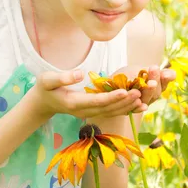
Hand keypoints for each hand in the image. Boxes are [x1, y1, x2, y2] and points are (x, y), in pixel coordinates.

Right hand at [27, 69, 144, 119]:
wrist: (43, 102)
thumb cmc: (45, 88)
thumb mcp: (47, 79)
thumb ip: (62, 77)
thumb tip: (80, 74)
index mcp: (73, 103)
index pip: (96, 101)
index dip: (111, 97)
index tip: (125, 91)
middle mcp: (83, 111)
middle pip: (107, 109)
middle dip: (124, 102)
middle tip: (140, 92)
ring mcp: (89, 113)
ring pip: (111, 112)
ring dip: (128, 107)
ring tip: (144, 99)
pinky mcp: (93, 111)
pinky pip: (111, 112)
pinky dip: (125, 109)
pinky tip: (139, 105)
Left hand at [112, 64, 176, 108]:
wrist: (108, 87)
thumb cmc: (126, 76)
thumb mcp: (138, 70)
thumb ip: (152, 72)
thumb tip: (172, 74)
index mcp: (156, 83)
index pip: (165, 79)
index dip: (166, 76)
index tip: (164, 69)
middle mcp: (152, 94)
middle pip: (156, 90)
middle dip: (155, 79)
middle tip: (154, 69)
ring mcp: (143, 103)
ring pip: (148, 98)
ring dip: (149, 91)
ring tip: (149, 83)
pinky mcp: (131, 110)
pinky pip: (136, 109)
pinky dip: (139, 107)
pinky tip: (142, 103)